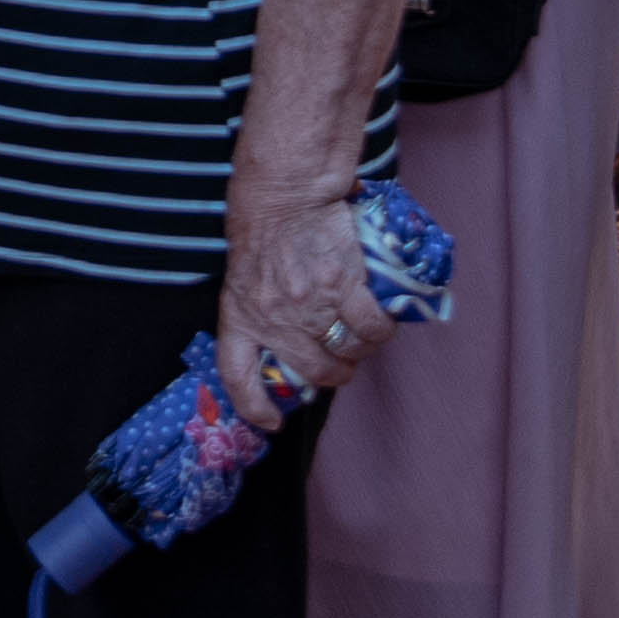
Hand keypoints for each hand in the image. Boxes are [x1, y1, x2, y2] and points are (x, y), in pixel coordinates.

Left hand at [219, 181, 395, 426]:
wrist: (284, 194)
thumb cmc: (262, 234)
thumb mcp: (241, 280)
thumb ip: (257, 314)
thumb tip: (286, 348)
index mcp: (239, 316)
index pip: (237, 376)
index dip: (254, 407)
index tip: (271, 423)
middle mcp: (273, 317)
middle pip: (313, 371)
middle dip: (334, 375)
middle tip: (342, 364)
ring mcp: (309, 305)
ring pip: (348, 352)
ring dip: (360, 352)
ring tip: (362, 338)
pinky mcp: (343, 285)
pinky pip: (371, 327)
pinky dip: (381, 330)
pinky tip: (381, 321)